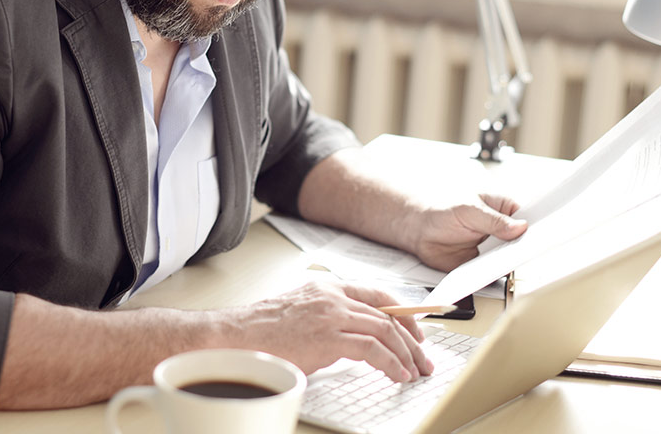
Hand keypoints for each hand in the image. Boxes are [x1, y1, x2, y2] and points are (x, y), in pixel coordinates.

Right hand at [219, 281, 433, 381]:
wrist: (237, 336)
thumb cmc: (262, 330)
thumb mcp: (302, 312)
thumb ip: (329, 317)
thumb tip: (353, 338)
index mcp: (328, 287)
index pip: (378, 294)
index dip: (403, 312)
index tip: (416, 331)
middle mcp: (333, 296)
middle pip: (387, 314)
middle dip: (411, 339)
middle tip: (423, 357)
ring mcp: (332, 315)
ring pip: (385, 330)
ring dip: (406, 353)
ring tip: (414, 370)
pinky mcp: (329, 337)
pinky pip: (373, 348)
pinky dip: (390, 362)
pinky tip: (397, 373)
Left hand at [409, 193, 526, 271]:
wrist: (418, 229)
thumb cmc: (442, 210)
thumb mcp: (469, 210)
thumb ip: (494, 220)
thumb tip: (520, 227)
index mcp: (503, 209)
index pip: (528, 217)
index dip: (537, 225)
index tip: (544, 232)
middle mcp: (501, 230)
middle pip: (523, 241)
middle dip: (527, 247)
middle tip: (531, 251)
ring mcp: (493, 249)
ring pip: (511, 259)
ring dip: (512, 263)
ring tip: (515, 263)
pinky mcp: (482, 265)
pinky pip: (493, 273)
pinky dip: (496, 276)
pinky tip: (496, 275)